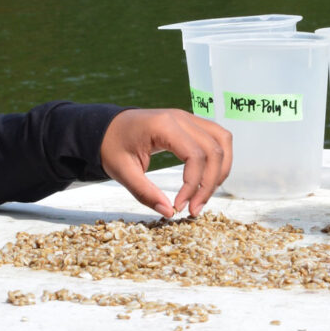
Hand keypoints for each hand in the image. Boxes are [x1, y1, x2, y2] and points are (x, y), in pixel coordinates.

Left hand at [99, 108, 232, 218]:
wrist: (107, 127)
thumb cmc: (113, 146)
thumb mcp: (122, 172)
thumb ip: (145, 193)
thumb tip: (169, 212)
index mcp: (163, 126)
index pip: (195, 155)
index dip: (193, 185)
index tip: (180, 206)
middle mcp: (182, 117)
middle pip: (214, 150)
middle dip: (209, 184)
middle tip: (194, 209)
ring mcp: (188, 118)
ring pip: (222, 141)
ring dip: (221, 171)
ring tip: (204, 195)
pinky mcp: (191, 123)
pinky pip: (217, 138)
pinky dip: (219, 159)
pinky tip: (207, 179)